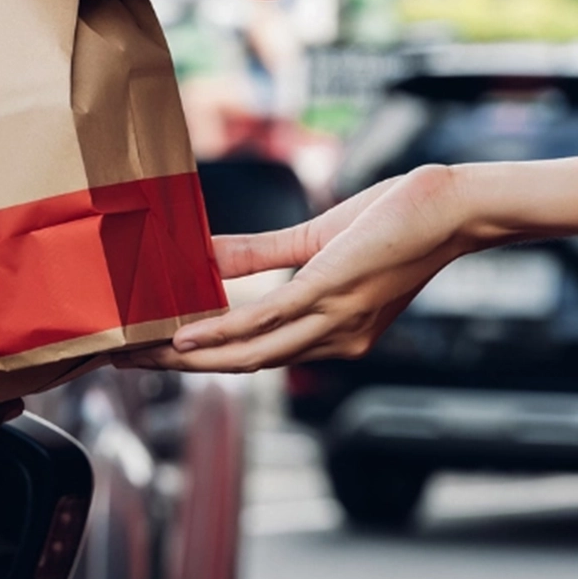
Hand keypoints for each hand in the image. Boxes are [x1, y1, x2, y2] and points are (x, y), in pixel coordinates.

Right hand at [118, 166, 475, 371]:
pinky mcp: (327, 293)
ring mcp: (331, 321)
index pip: (257, 356)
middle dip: (179, 369)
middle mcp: (333, 341)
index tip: (152, 358)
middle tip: (125, 364)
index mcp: (333, 335)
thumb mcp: (319, 240)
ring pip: (246, 353)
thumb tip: (206, 255)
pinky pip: (263, 320)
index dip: (203, 362)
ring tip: (138, 355)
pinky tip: (182, 335)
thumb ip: (262, 254)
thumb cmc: (397, 220)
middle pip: (241, 366)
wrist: (452, 209)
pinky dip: (218, 332)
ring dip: (187, 358)